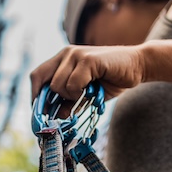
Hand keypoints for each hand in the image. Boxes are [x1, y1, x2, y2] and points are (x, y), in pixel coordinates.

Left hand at [29, 45, 144, 102]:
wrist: (137, 66)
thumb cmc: (110, 80)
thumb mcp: (84, 94)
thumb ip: (68, 102)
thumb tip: (54, 116)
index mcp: (62, 59)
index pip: (37, 76)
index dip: (35, 96)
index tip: (41, 113)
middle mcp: (66, 54)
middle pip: (42, 80)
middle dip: (50, 100)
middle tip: (62, 110)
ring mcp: (76, 55)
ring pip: (57, 85)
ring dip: (69, 97)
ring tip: (85, 94)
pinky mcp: (88, 60)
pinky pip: (72, 84)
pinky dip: (79, 93)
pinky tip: (91, 90)